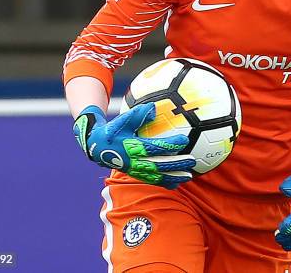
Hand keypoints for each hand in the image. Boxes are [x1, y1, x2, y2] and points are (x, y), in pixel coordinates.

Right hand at [73, 103, 195, 187]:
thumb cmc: (114, 129)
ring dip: (174, 176)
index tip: (184, 140)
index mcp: (132, 147)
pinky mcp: (136, 174)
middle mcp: (134, 161)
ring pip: (157, 176)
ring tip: (189, 176)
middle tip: (192, 161)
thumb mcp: (123, 119)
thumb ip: (138, 114)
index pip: (155, 147)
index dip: (170, 144)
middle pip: (159, 164)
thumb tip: (154, 108)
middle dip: (176, 164)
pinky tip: (177, 182)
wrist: (97, 147)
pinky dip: (165, 182)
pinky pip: (152, 180)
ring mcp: (135, 170)